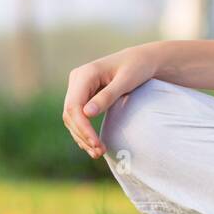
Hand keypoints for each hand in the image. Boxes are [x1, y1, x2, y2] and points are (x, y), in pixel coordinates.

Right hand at [62, 44, 159, 158]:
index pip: (74, 106)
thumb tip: (87, 114)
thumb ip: (107, 96)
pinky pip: (78, 117)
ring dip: (82, 136)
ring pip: (72, 118)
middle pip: (70, 114)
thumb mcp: (126, 81)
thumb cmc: (138, 67)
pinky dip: (84, 131)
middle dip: (82, 135)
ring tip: (98, 153)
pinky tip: (94, 145)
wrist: (143, 60)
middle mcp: (77, 80)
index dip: (82, 127)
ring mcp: (78, 88)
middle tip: (99, 152)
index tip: (96, 143)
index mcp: (85, 74)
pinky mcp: (84, 96)